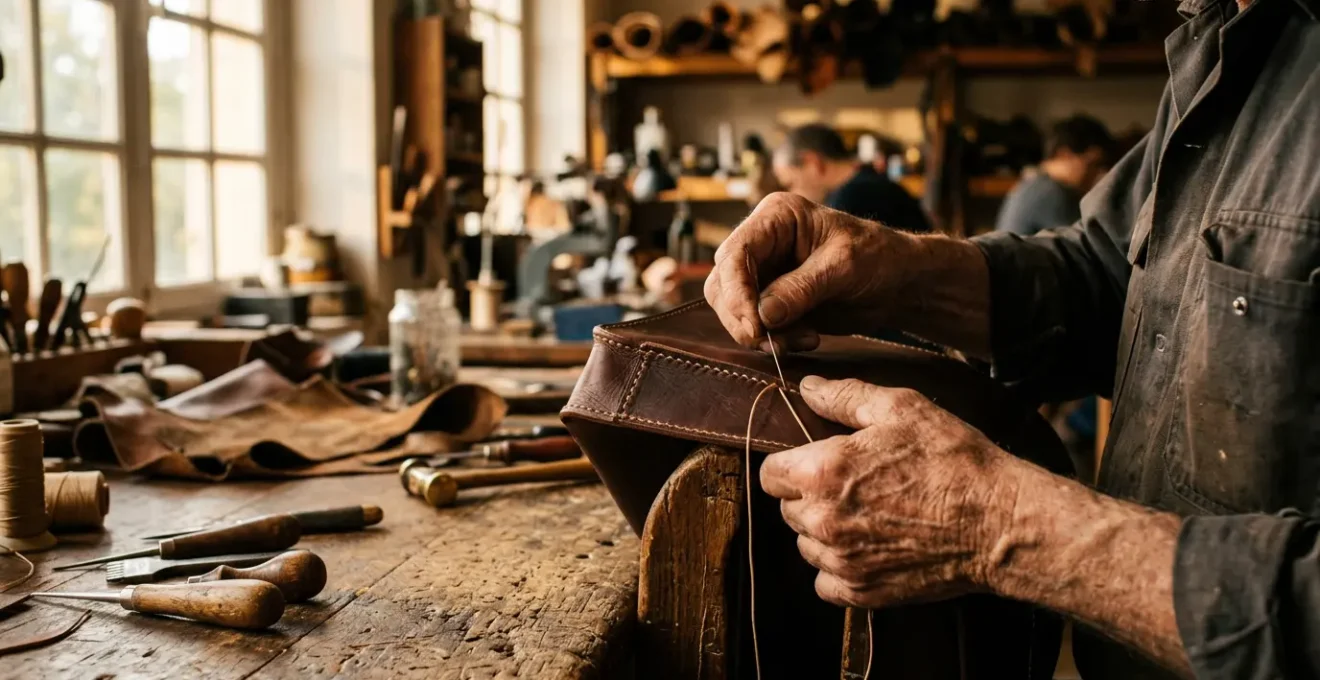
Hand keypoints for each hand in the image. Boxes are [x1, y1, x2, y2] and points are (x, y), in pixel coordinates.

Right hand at [704, 192, 921, 350]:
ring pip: (733, 309)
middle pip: (723, 284)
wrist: (900, 282)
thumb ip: (802, 289)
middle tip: (771, 342)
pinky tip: (807, 338)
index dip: (737, 292)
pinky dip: (774, 340)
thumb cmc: (879, 257)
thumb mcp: (844, 267)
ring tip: (800, 340)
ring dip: (760, 333)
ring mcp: (765, 273)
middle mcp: (762, 243)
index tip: (753, 326)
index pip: (735, 253)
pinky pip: (755, 325)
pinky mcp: (772, 301)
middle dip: (743, 318)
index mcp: (776, 217)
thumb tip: (762, 315)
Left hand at [760, 376, 1021, 608]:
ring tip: (866, 515)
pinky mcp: (861, 592)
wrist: (998, 523)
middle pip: (786, 509)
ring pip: (805, 545)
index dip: (790, 464)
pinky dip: (839, 567)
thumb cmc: (953, 460)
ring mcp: (840, 561)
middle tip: (851, 486)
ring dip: (824, 532)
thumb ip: (844, 396)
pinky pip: (825, 582)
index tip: (815, 462)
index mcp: (821, 473)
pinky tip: (869, 548)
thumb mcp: (902, 409)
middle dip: (809, 496)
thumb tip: (807, 387)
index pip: (769, 474)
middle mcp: (821, 521)